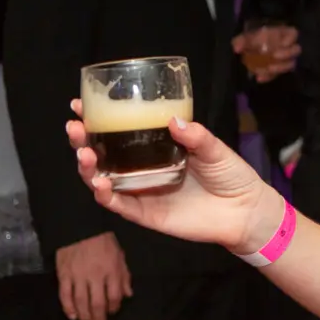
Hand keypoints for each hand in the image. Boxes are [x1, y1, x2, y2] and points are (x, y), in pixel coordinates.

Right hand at [55, 231, 130, 319]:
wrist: (80, 227)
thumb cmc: (103, 241)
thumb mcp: (120, 255)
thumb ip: (124, 275)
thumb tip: (128, 295)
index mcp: (112, 270)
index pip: (115, 296)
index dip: (114, 307)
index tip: (113, 313)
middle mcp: (96, 276)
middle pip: (97, 303)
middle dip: (99, 317)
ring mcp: (78, 276)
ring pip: (81, 302)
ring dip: (84, 316)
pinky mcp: (64, 275)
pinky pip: (65, 295)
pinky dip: (68, 307)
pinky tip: (72, 315)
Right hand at [68, 99, 283, 255]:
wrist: (245, 210)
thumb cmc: (231, 175)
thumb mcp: (215, 149)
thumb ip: (195, 136)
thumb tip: (172, 120)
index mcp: (155, 149)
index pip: (119, 132)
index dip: (96, 120)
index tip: (78, 105)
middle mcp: (142, 169)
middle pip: (102, 155)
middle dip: (83, 140)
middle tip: (74, 127)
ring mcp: (141, 191)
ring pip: (102, 180)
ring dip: (88, 167)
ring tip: (83, 153)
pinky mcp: (145, 213)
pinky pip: (119, 205)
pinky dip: (105, 195)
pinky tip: (100, 183)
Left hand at [233, 25, 300, 80]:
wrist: (251, 48)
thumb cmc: (253, 39)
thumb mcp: (246, 37)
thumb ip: (241, 41)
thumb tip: (237, 48)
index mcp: (283, 34)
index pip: (293, 34)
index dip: (290, 38)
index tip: (282, 43)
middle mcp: (288, 47)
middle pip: (296, 50)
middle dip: (287, 54)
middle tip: (275, 56)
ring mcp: (286, 59)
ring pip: (290, 64)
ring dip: (280, 67)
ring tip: (268, 69)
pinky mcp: (279, 70)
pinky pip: (278, 74)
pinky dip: (269, 77)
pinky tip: (259, 78)